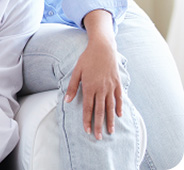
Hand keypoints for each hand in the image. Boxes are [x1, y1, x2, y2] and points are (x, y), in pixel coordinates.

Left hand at [65, 10, 122, 139]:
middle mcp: (101, 89)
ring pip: (110, 107)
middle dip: (98, 125)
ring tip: (109, 132)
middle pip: (100, 111)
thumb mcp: (76, 71)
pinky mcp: (117, 83)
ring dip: (110, 120)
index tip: (86, 131)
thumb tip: (68, 101)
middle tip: (98, 137)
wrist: (103, 48)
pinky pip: (119, 98)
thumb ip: (72, 87)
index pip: (88, 107)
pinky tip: (119, 116)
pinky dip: (119, 108)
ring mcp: (111, 87)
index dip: (87, 120)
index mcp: (90, 86)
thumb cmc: (87, 59)